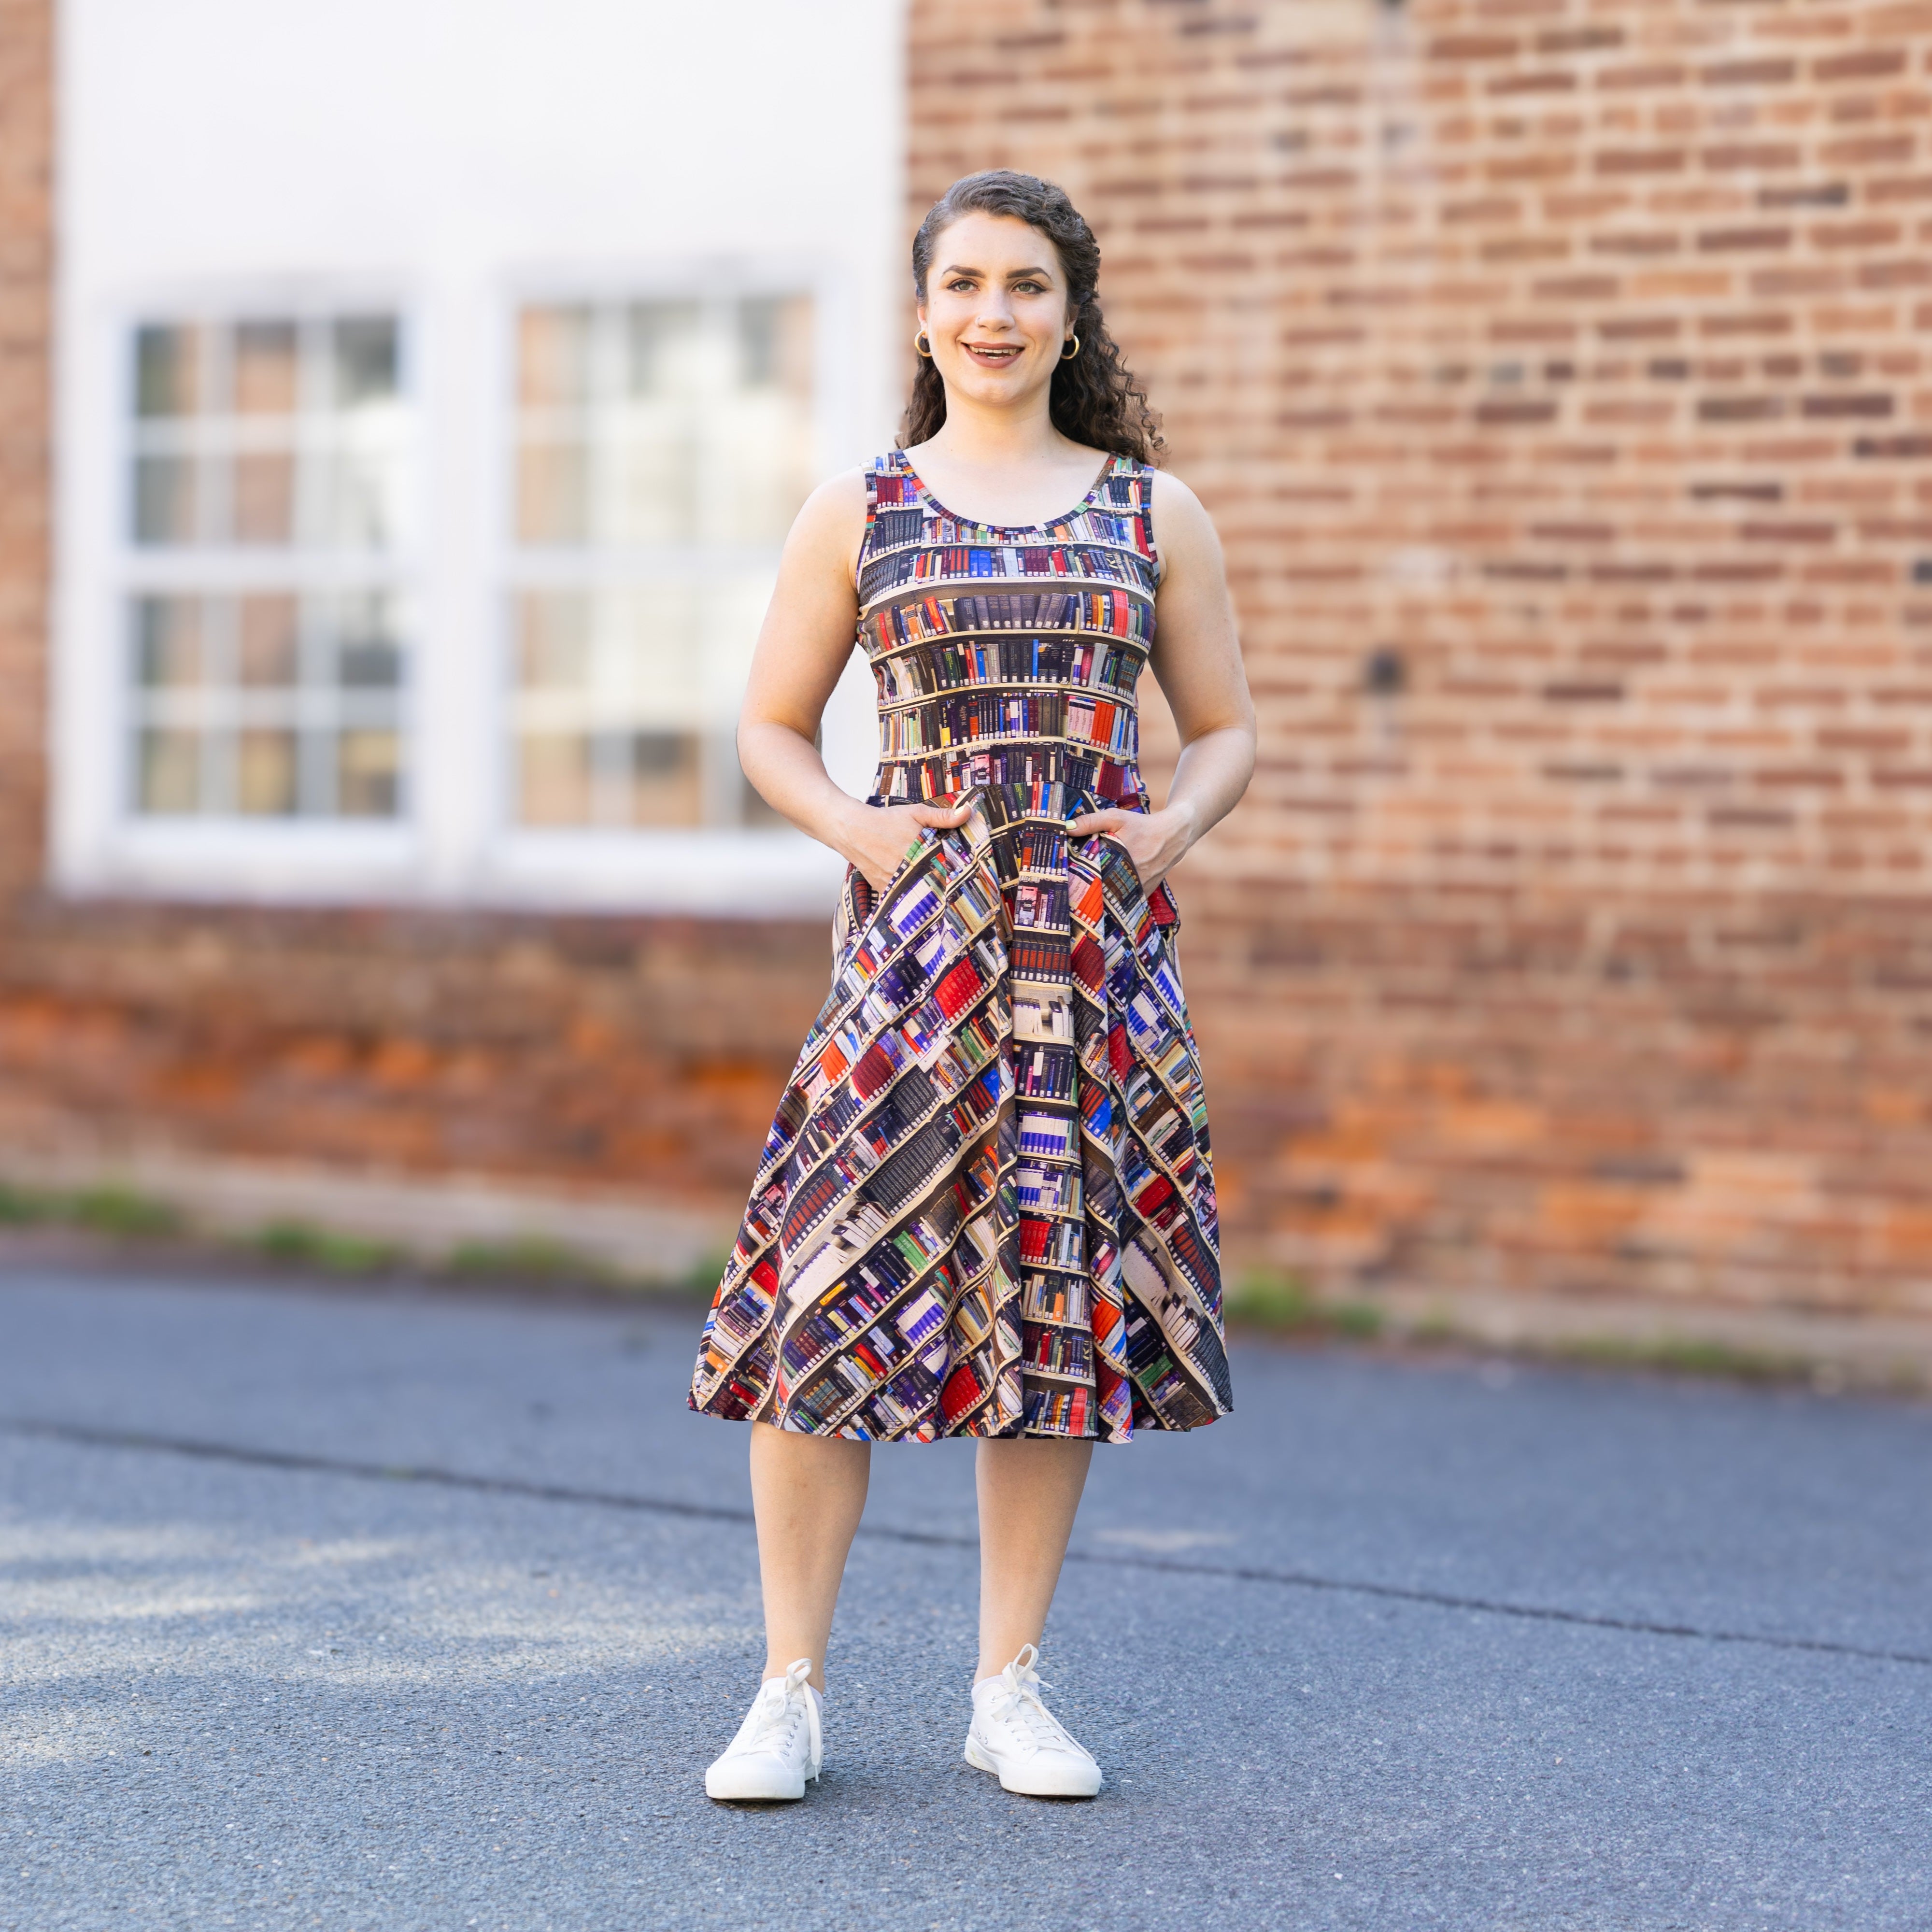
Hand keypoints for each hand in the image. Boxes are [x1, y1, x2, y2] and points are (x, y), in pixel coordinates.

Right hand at [838, 798, 971, 894]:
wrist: (853, 830)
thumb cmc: (886, 820)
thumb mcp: (916, 813)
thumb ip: (942, 816)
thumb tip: (967, 812)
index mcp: (920, 852)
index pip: (947, 870)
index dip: (956, 875)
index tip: (965, 877)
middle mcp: (908, 870)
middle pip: (934, 885)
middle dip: (943, 885)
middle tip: (953, 888)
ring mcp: (895, 882)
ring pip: (918, 894)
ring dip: (927, 893)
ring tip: (939, 895)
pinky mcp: (884, 889)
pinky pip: (902, 898)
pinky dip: (909, 897)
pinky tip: (917, 895)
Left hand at [1064, 805, 1194, 890]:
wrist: (1172, 836)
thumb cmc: (1142, 825)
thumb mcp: (1116, 818)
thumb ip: (1091, 822)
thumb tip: (1067, 827)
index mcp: (1119, 861)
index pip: (1092, 877)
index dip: (1078, 881)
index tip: (1066, 882)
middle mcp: (1130, 878)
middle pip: (1101, 890)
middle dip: (1087, 891)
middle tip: (1070, 892)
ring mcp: (1139, 888)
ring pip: (1114, 898)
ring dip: (1101, 897)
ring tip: (1083, 899)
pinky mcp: (1145, 892)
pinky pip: (1126, 900)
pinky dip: (1116, 898)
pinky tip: (1105, 896)